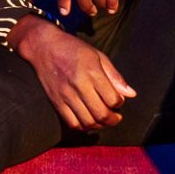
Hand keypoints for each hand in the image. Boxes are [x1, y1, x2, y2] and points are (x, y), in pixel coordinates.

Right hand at [10, 18, 136, 131]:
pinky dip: (83, 126)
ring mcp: (66, 95)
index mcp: (92, 71)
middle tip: (116, 117)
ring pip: (87, 122)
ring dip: (99, 125)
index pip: (112, 99)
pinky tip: (88, 120)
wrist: (44, 46)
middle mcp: (79, 85)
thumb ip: (114, 76)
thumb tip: (131, 94)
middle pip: (101, 114)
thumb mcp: (98, 56)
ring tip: (103, 120)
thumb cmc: (73, 49)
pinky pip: (72, 123)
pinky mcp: (56, 102)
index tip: (118, 101)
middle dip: (112, 119)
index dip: (119, 103)